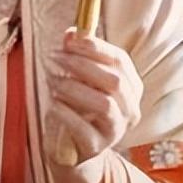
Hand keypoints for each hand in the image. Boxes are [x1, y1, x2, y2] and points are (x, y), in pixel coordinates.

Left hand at [45, 28, 142, 182]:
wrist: (72, 149)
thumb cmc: (78, 107)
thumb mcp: (78, 78)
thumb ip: (76, 54)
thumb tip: (71, 32)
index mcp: (130, 87)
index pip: (120, 61)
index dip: (95, 47)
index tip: (70, 39)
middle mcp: (130, 109)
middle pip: (114, 81)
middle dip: (81, 64)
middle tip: (54, 57)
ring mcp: (116, 130)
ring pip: (103, 104)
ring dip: (72, 87)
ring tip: (51, 80)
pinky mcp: (97, 147)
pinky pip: (83, 127)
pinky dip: (65, 111)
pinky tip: (53, 104)